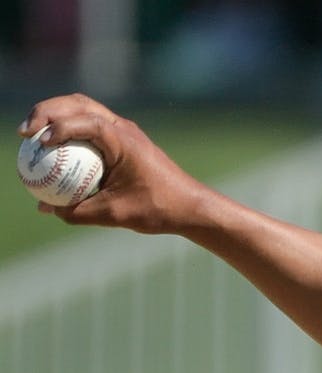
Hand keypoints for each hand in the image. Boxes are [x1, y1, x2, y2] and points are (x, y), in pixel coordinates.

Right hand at [18, 93, 210, 234]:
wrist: (190, 207)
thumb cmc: (158, 209)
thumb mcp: (116, 215)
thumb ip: (79, 212)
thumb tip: (47, 209)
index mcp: (124, 140)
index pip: (84, 121)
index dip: (57, 126)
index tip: (39, 143)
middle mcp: (123, 128)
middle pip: (77, 103)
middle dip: (46, 111)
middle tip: (24, 132)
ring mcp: (123, 131)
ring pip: (82, 109)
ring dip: (55, 116)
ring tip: (32, 134)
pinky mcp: (123, 139)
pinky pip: (89, 127)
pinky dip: (69, 130)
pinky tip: (52, 148)